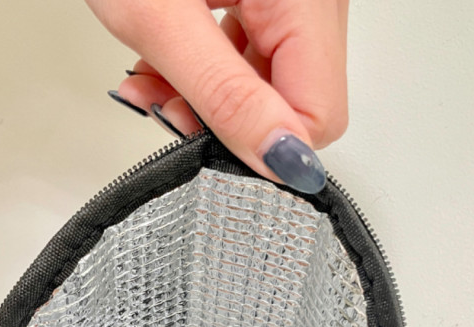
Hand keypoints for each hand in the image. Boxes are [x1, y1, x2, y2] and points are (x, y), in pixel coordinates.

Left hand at [90, 0, 348, 193]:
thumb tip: (283, 159)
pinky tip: (166, 65)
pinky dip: (205, 73)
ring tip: (154, 81)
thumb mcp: (162, 19)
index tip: (202, 140)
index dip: (261, 143)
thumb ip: (224, 95)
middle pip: (294, 100)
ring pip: (268, 85)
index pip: (320, 113)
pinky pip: (252, 57)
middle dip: (226, 121)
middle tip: (167, 108)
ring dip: (207, 101)